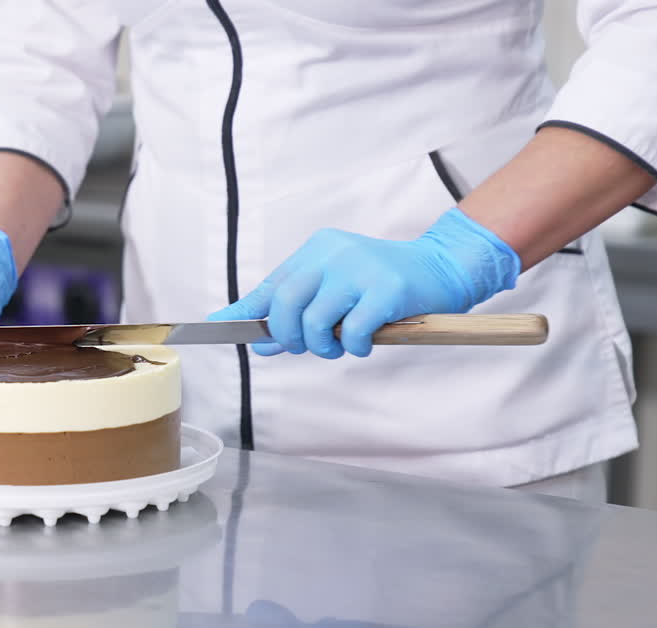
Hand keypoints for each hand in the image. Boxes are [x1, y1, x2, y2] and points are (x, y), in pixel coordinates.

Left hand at [208, 208, 519, 358]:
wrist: (441, 268)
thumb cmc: (382, 285)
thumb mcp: (335, 291)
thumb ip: (299, 314)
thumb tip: (260, 344)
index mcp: (317, 251)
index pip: (271, 286)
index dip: (245, 312)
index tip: (215, 325)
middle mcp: (333, 254)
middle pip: (286, 303)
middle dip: (290, 337)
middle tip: (308, 347)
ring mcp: (360, 269)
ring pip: (317, 322)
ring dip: (324, 347)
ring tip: (341, 347)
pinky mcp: (388, 288)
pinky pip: (354, 331)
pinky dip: (355, 347)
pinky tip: (364, 344)